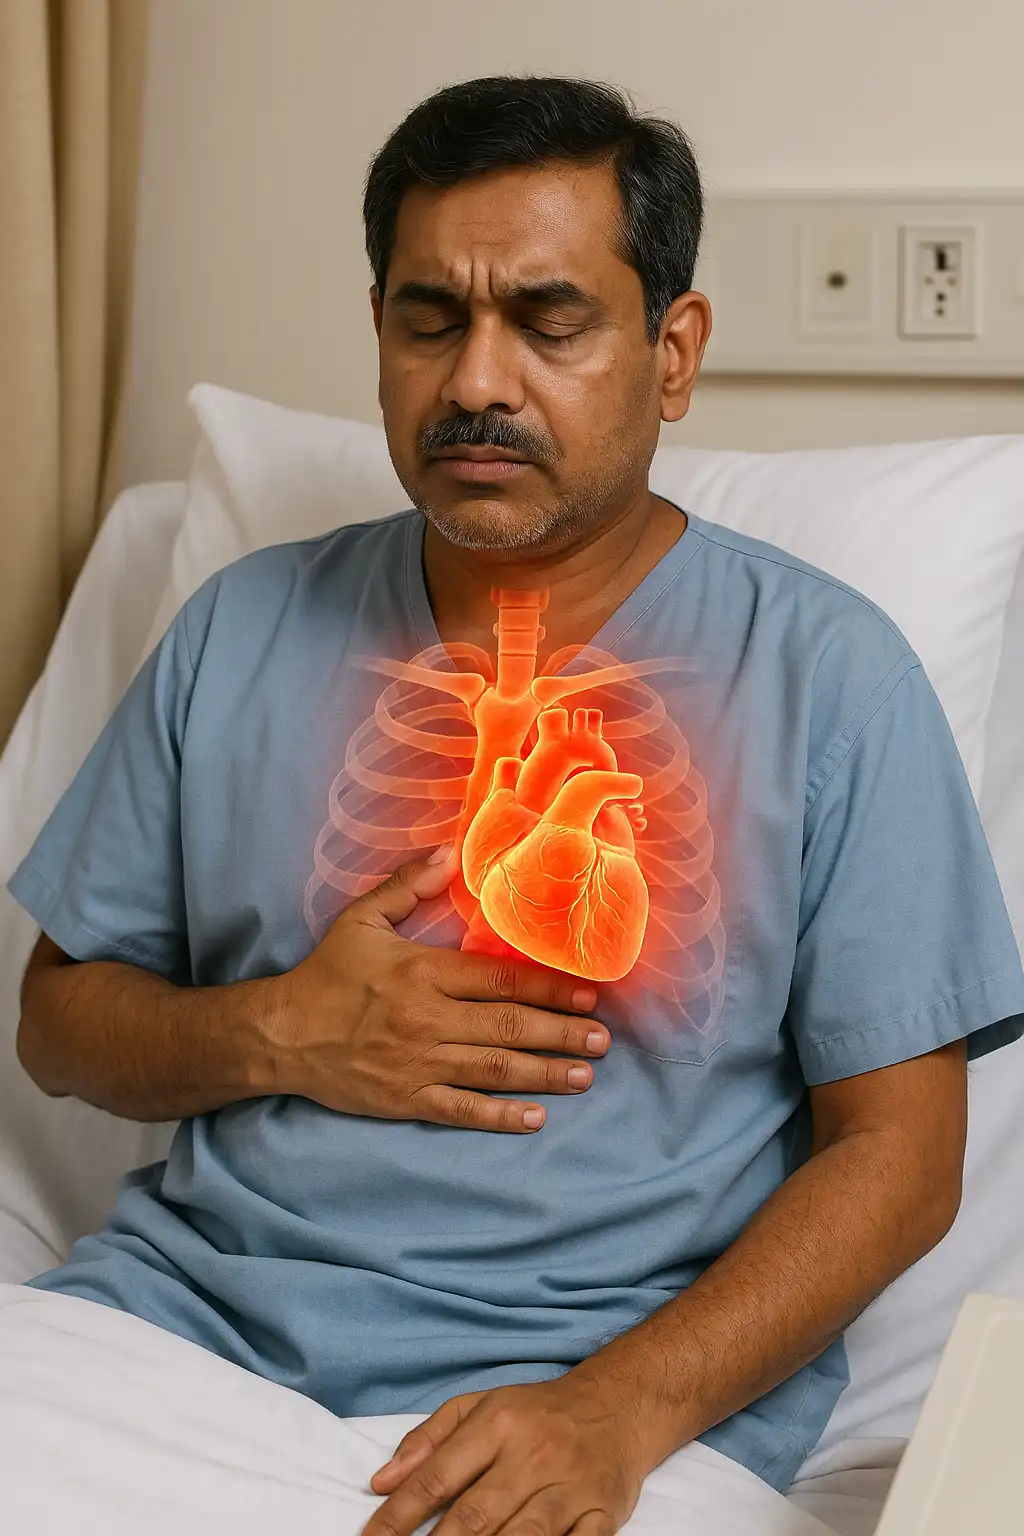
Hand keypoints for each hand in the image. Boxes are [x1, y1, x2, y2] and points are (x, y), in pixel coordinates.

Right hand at [267, 847, 608, 1130]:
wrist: (280, 1033)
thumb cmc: (327, 973)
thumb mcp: (361, 918)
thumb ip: (408, 885)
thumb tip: (451, 851)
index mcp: (422, 972)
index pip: (499, 980)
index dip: (548, 988)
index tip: (587, 993)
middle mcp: (426, 1019)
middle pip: (508, 1028)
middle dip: (562, 1034)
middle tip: (602, 1040)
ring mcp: (416, 1063)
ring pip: (493, 1070)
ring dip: (544, 1074)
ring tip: (584, 1076)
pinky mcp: (404, 1098)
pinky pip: (460, 1109)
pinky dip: (498, 1116)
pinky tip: (534, 1118)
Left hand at [362, 1373, 658, 1535]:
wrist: (617, 1406)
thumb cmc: (538, 1413)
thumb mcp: (481, 1406)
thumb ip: (428, 1440)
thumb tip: (380, 1481)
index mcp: (498, 1423)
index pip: (438, 1475)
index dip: (399, 1514)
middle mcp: (533, 1453)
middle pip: (476, 1515)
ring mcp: (570, 1486)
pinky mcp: (602, 1514)